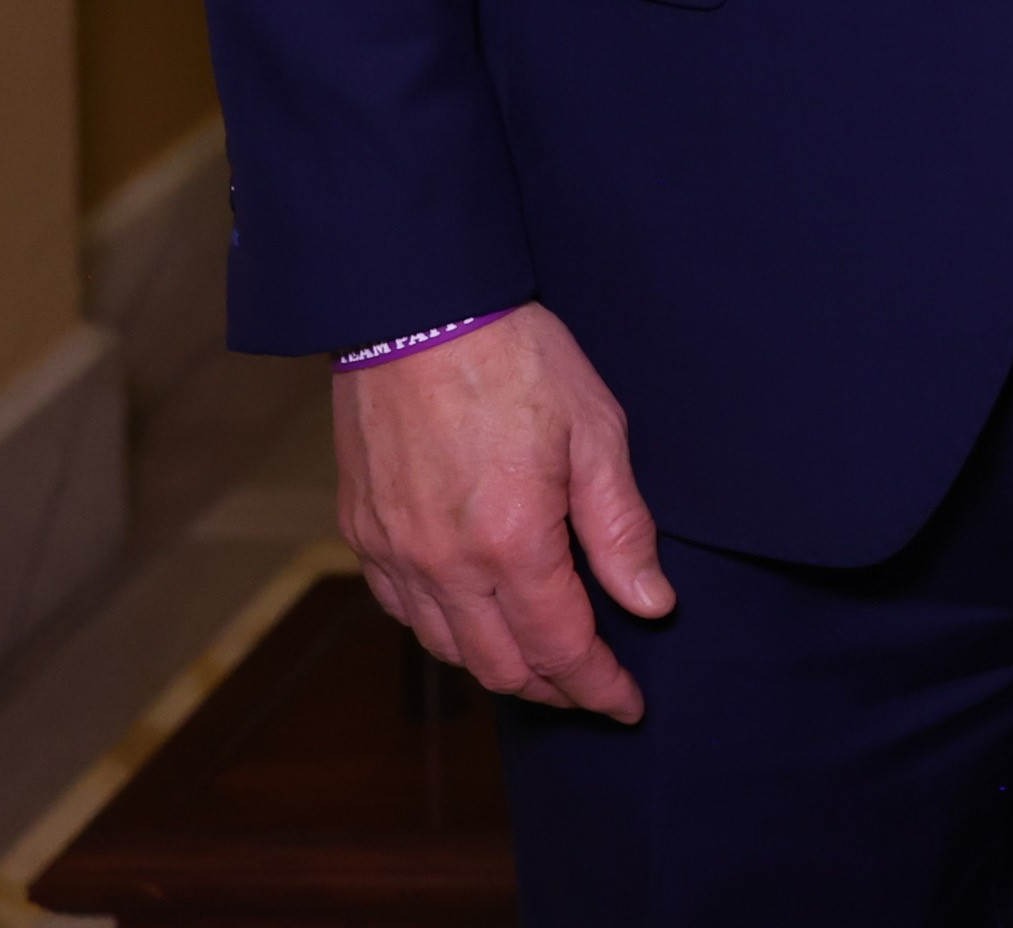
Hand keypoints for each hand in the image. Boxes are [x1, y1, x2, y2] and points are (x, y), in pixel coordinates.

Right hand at [335, 306, 670, 720]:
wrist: (414, 307)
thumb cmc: (515, 357)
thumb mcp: (596, 431)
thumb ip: (621, 528)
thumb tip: (650, 604)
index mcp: (511, 543)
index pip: (561, 648)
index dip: (598, 687)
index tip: (627, 704)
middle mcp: (444, 564)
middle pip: (500, 666)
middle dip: (553, 690)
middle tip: (593, 690)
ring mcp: (395, 552)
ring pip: (447, 648)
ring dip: (498, 667)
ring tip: (542, 662)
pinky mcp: (363, 531)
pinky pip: (403, 610)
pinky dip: (445, 631)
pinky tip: (474, 617)